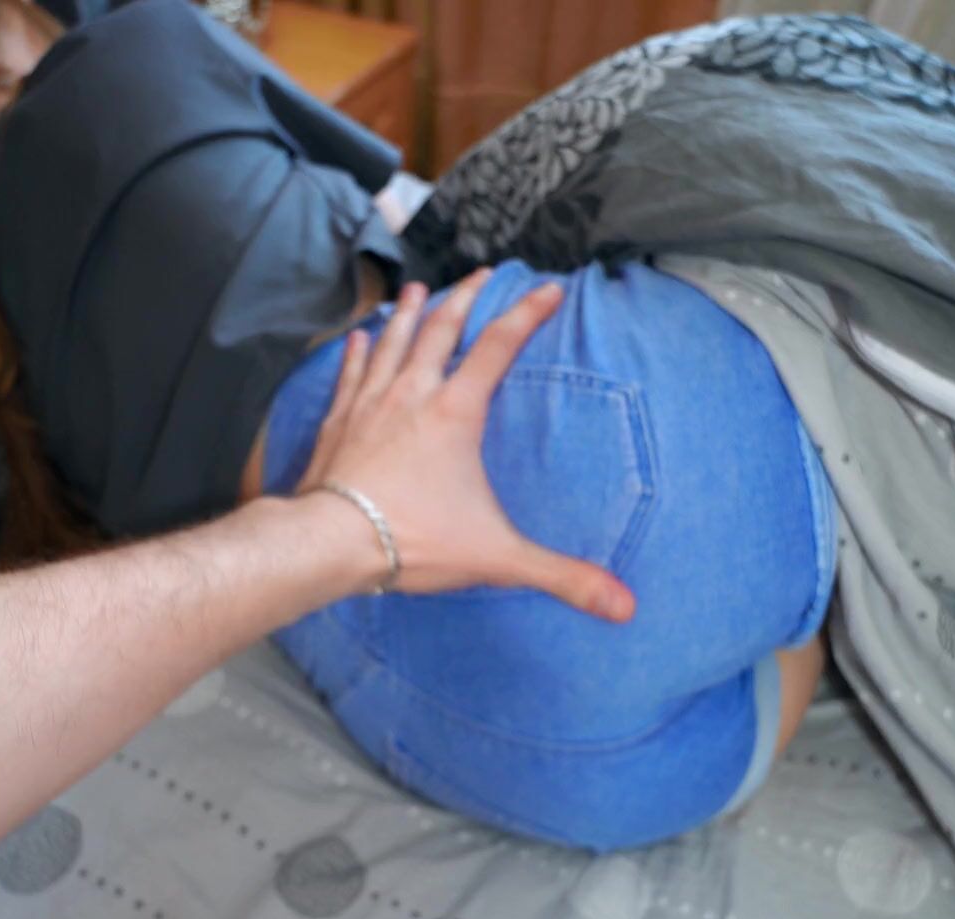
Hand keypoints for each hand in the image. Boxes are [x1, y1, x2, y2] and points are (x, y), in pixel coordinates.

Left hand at [295, 270, 636, 622]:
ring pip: (393, 342)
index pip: (499, 347)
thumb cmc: (413, 541)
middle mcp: (413, 393)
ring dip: (409, 314)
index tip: (547, 288)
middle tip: (480, 275)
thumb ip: (561, 577)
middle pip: (442, 330)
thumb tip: (624, 606)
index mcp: (456, 411)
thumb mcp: (497, 558)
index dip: (527, 314)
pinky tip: (359, 336)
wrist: (329, 543)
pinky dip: (358, 351)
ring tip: (418, 289)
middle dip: (465, 298)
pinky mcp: (337, 420)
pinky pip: (350, 372)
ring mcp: (369, 402)